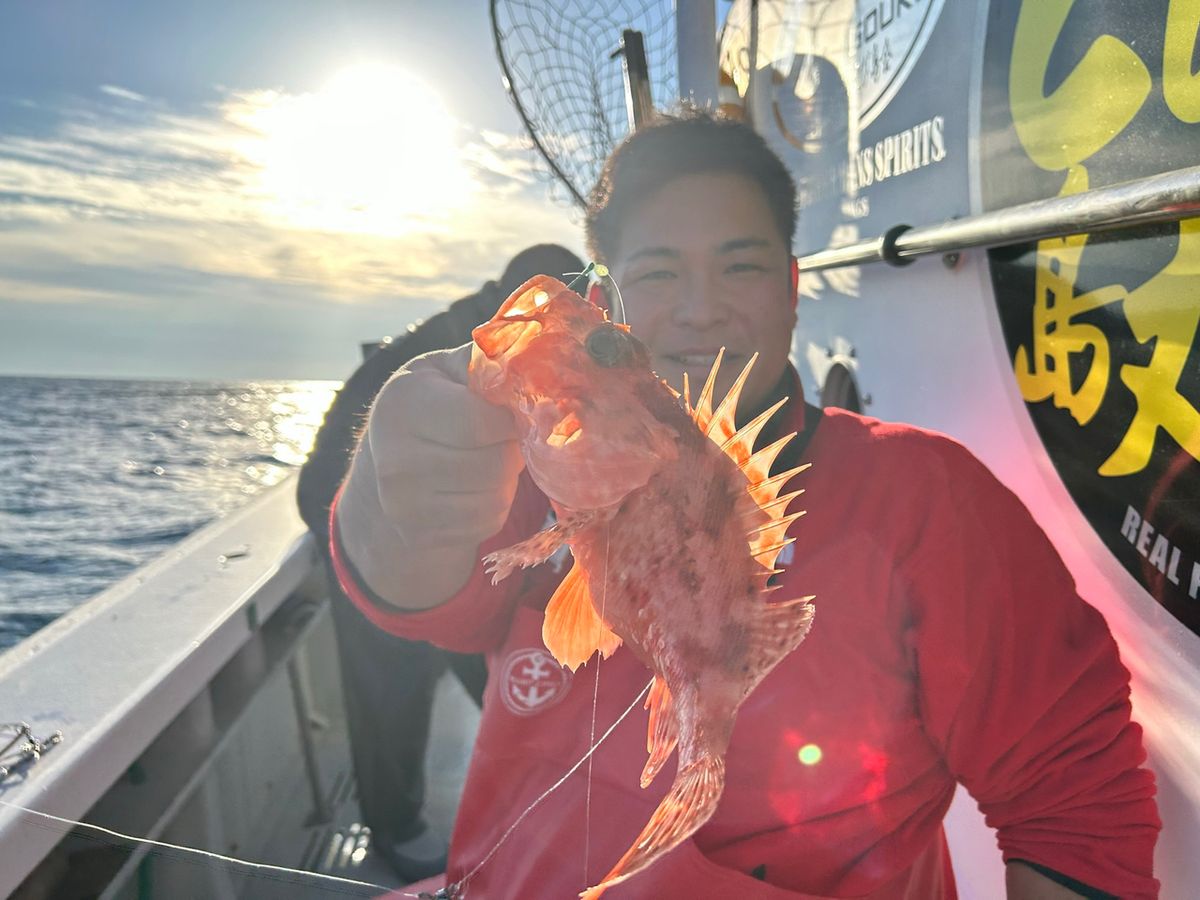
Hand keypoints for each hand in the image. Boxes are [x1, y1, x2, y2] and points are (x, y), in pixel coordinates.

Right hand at [337, 343, 525, 607]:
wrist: (390, 465)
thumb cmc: (436, 403)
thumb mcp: (453, 371)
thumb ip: (491, 362)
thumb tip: (543, 353)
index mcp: (403, 401)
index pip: (480, 420)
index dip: (513, 418)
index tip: (520, 412)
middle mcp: (394, 456)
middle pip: (493, 464)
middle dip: (512, 449)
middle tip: (505, 438)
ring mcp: (404, 501)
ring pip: (495, 495)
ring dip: (507, 478)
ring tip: (490, 457)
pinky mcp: (421, 532)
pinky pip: (487, 521)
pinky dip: (495, 504)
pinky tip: (478, 486)